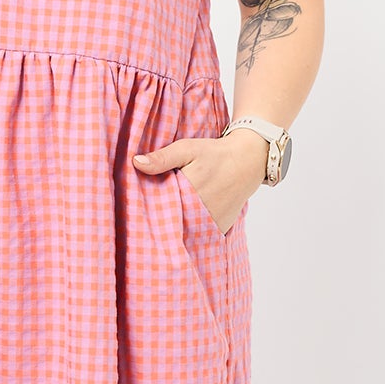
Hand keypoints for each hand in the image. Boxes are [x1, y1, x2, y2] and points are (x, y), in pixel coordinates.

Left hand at [132, 130, 268, 234]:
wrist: (248, 160)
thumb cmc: (215, 153)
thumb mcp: (187, 149)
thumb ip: (162, 158)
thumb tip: (136, 163)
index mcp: (189, 193)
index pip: (160, 210)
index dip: (148, 212)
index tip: (137, 213)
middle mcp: (201, 213)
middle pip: (172, 224)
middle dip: (161, 222)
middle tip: (148, 220)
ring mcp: (212, 223)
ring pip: (186, 232)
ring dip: (176, 229)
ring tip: (165, 224)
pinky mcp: (221, 227)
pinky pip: (201, 234)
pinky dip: (192, 231)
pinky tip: (183, 225)